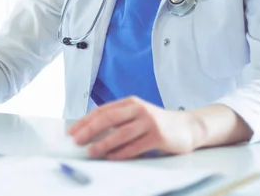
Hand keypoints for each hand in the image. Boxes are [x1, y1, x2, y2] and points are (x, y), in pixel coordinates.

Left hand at [68, 96, 200, 159]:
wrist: (187, 127)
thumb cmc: (156, 123)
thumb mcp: (137, 115)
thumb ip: (118, 120)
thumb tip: (90, 133)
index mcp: (130, 102)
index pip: (102, 110)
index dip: (85, 121)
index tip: (72, 132)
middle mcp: (139, 109)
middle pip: (109, 118)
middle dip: (90, 130)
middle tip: (77, 141)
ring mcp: (149, 122)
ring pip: (121, 133)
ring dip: (104, 144)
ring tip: (91, 151)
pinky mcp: (158, 136)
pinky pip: (135, 146)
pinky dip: (121, 153)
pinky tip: (111, 157)